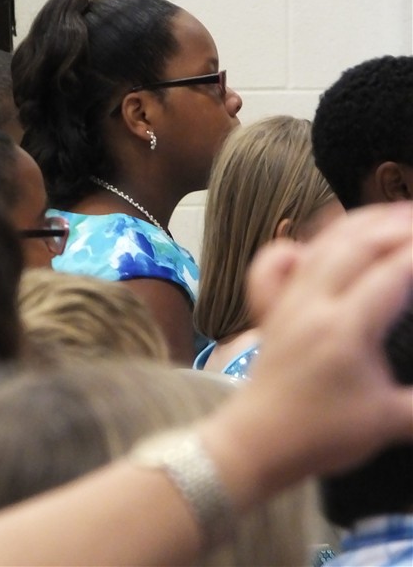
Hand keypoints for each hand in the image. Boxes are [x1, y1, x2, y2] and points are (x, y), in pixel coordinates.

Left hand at [201, 203, 412, 502]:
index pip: (393, 273)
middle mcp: (312, 304)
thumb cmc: (321, 435)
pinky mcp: (271, 309)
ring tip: (396, 212)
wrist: (255, 441)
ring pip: (321, 245)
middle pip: (357, 245)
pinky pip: (276, 263)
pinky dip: (301, 243)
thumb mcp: (390, 422)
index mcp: (345, 328)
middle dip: (399, 224)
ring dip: (361, 222)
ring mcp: (287, 302)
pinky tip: (318, 238)